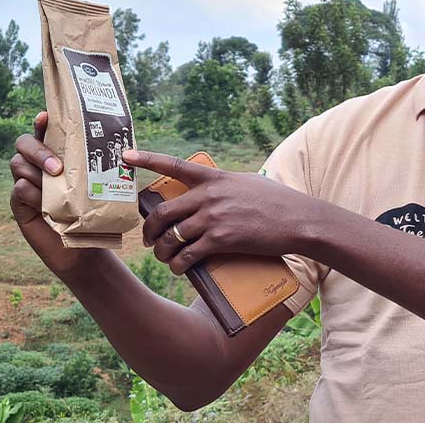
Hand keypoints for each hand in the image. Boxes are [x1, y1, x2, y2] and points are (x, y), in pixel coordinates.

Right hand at [9, 112, 93, 274]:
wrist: (87, 245)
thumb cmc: (96, 211)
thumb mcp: (103, 187)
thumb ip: (105, 167)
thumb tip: (127, 150)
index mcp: (60, 156)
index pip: (46, 132)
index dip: (43, 122)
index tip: (45, 116)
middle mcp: (39, 166)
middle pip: (24, 144)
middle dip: (38, 150)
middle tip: (58, 166)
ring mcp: (28, 183)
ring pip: (19, 164)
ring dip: (37, 173)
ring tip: (55, 184)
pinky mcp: (20, 204)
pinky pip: (19, 189)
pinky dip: (32, 193)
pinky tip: (44, 201)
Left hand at [123, 150, 314, 274]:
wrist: (299, 220)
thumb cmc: (279, 201)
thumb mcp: (249, 183)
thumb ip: (224, 185)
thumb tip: (211, 190)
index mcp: (216, 177)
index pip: (175, 165)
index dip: (147, 160)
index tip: (125, 157)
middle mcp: (209, 196)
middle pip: (162, 212)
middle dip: (149, 229)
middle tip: (149, 239)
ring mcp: (213, 218)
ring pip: (171, 237)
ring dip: (162, 251)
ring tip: (164, 257)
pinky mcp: (221, 240)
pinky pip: (187, 255)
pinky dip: (178, 265)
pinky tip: (179, 268)